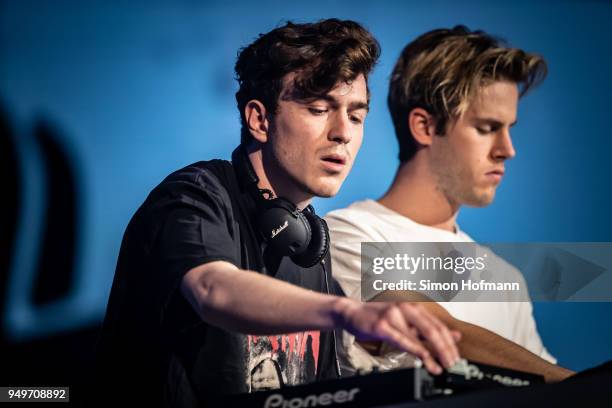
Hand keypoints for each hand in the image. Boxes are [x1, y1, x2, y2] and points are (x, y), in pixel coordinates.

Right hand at [334, 299, 460, 374]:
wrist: (352, 312)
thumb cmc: (378, 317)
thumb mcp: (406, 321)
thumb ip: (427, 328)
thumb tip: (454, 336)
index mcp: (413, 305)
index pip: (437, 325)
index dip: (449, 342)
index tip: (456, 356)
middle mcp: (406, 307)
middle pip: (433, 329)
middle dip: (445, 349)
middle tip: (452, 363)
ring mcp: (394, 315)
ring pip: (419, 336)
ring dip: (432, 354)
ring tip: (440, 367)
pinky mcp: (382, 325)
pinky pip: (403, 340)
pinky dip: (416, 351)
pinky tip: (424, 359)